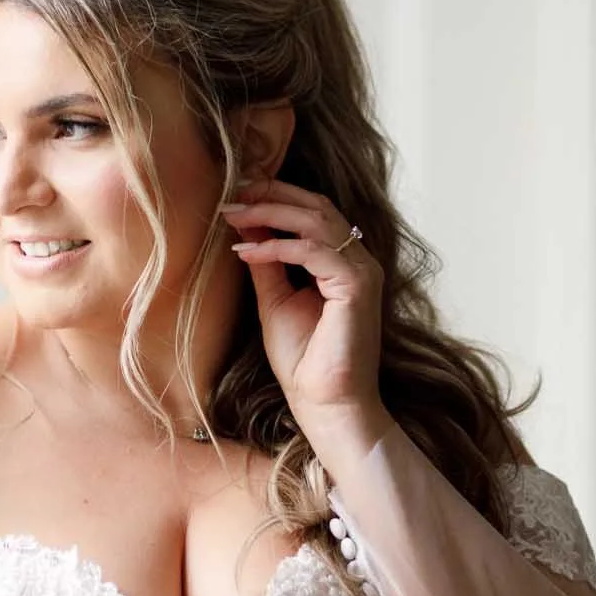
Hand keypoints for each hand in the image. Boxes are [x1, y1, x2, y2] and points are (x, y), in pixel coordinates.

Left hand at [220, 178, 387, 448]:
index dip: (276, 196)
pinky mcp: (357, 287)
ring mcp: (362, 271)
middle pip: (317, 206)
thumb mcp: (275, 299)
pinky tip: (246, 249)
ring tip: (233, 214)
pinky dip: (277, 245)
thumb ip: (268, 262)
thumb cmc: (304, 360)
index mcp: (343, 262)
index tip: (237, 194)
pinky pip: (313, 251)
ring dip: (270, 212)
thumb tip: (248, 225)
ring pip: (316, 220)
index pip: (314, 211)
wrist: (325, 403)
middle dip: (272, 193)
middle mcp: (358, 260)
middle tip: (232, 192)